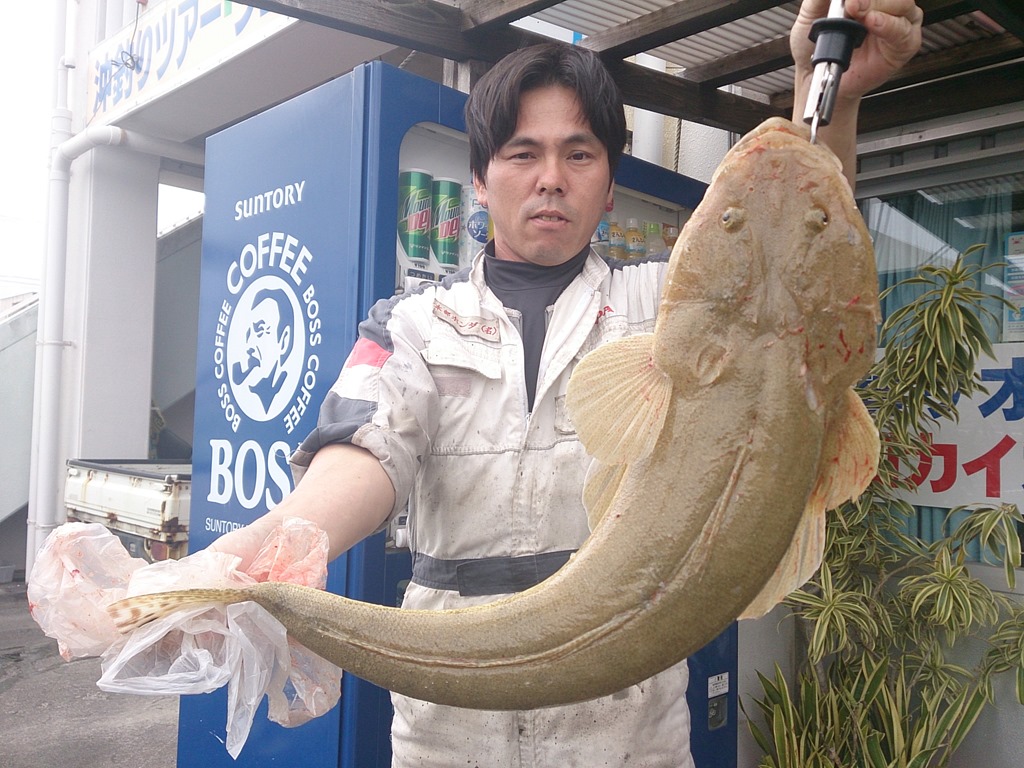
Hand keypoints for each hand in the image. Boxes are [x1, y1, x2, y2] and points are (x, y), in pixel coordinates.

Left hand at [789, 0, 922, 186]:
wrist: (814, 92)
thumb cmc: (812, 61)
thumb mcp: (806, 25)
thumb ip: (818, 2)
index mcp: (864, 4)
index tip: (847, 0)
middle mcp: (884, 13)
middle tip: (852, 6)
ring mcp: (895, 31)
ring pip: (906, 6)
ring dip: (883, 8)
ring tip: (859, 15)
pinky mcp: (900, 51)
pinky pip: (907, 34)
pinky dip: (891, 27)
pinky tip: (872, 27)